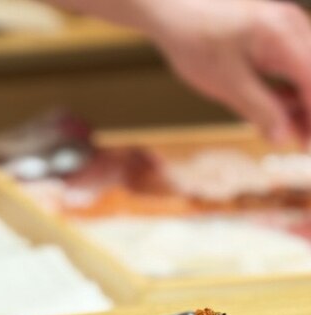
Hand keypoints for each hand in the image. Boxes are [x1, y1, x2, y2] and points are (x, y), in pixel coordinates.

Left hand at [142, 0, 310, 146]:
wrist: (172, 11)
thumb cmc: (194, 43)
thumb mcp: (225, 84)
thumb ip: (258, 109)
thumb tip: (282, 137)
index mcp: (282, 36)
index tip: (307, 146)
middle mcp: (292, 26)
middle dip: (310, 111)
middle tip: (301, 145)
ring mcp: (287, 26)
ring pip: (307, 70)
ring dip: (301, 101)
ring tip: (288, 131)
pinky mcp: (276, 31)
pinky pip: (294, 62)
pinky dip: (289, 88)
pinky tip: (277, 110)